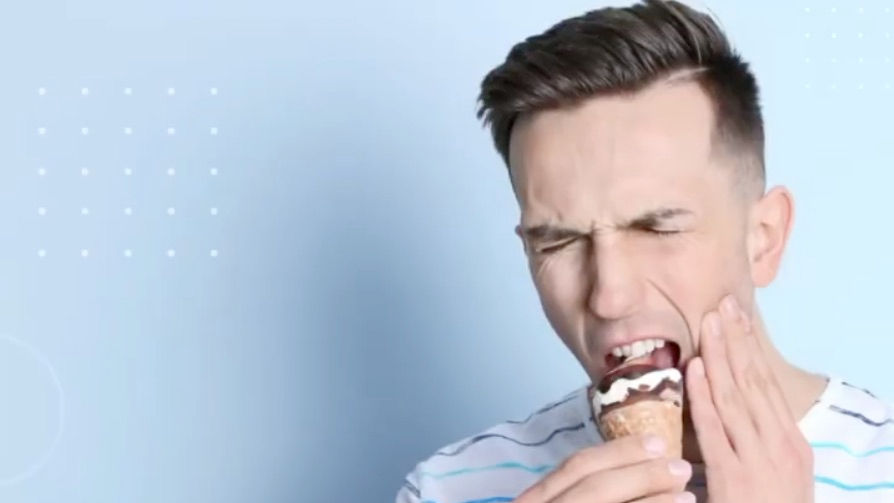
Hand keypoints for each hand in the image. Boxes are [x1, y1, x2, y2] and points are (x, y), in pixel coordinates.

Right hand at [514, 434, 694, 502]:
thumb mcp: (558, 500)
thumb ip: (580, 488)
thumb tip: (630, 469)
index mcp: (534, 499)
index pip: (576, 467)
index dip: (618, 452)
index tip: (656, 442)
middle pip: (591, 486)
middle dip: (640, 474)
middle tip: (680, 466)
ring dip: (651, 501)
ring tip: (687, 494)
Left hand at [686, 295, 813, 501]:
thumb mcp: (773, 472)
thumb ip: (755, 439)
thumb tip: (729, 405)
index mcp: (790, 442)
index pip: (766, 384)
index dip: (749, 348)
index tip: (736, 316)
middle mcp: (779, 445)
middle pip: (754, 382)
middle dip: (736, 340)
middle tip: (721, 303)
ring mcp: (759, 460)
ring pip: (736, 397)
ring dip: (721, 355)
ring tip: (708, 322)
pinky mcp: (734, 478)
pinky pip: (715, 429)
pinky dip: (705, 396)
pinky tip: (695, 369)